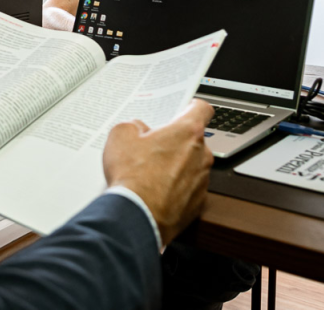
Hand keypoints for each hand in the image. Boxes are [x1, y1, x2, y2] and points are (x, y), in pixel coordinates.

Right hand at [102, 99, 214, 244]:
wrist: (137, 215)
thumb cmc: (133, 176)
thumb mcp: (121, 135)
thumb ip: (134, 125)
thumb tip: (138, 129)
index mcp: (187, 132)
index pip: (202, 109)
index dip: (191, 107)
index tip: (184, 109)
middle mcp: (201, 155)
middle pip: (193, 140)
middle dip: (175, 142)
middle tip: (152, 147)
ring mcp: (202, 181)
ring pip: (191, 166)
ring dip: (175, 166)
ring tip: (149, 173)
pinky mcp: (197, 203)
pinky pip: (188, 189)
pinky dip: (175, 188)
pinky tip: (154, 191)